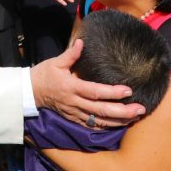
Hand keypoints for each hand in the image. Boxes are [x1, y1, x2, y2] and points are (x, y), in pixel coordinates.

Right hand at [30, 41, 145, 126]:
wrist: (29, 92)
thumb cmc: (44, 75)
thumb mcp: (55, 62)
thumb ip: (70, 54)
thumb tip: (82, 42)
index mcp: (71, 87)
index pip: (96, 92)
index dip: (113, 93)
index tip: (129, 91)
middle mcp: (74, 102)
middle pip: (101, 111)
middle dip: (122, 111)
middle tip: (140, 109)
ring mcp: (74, 113)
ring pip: (99, 121)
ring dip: (118, 121)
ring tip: (135, 118)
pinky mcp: (73, 119)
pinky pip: (91, 126)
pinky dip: (106, 127)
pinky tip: (118, 125)